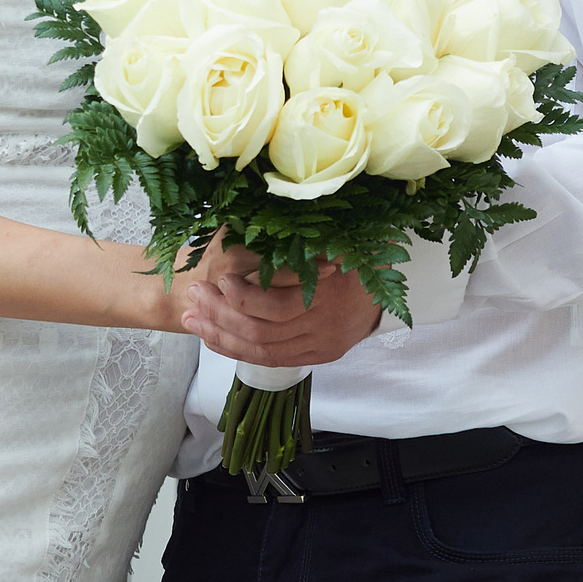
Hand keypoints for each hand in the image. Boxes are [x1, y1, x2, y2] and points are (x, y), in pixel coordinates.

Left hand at [183, 256, 382, 368]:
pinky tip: (214, 338)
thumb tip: (251, 221)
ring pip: (262, 351)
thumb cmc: (357, 252)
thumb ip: (300, 239)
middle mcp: (323, 327)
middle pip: (262, 332)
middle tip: (193, 295)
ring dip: (222, 336)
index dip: (243, 297)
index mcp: (328, 295)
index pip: (276, 308)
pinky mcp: (317, 356)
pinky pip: (271, 361)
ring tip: (192, 320)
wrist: (391, 287)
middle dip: (221, 316)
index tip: (221, 278)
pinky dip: (239, 350)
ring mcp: (319, 346)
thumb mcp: (336, 237)